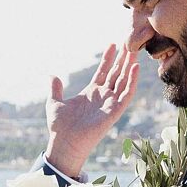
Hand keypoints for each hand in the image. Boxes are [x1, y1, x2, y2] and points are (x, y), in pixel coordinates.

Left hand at [44, 44, 139, 176]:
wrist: (64, 143)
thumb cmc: (60, 127)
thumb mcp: (54, 103)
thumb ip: (55, 89)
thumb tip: (52, 75)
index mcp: (90, 93)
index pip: (102, 72)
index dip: (107, 58)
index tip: (112, 44)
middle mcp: (102, 96)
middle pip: (116, 74)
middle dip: (122, 59)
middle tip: (129, 43)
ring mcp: (110, 103)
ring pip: (123, 81)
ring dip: (129, 67)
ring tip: (134, 52)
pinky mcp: (115, 111)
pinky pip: (126, 94)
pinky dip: (132, 81)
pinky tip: (135, 68)